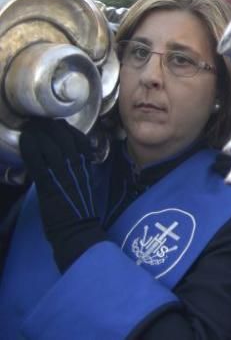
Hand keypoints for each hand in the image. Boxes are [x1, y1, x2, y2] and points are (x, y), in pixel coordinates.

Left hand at [19, 119, 105, 271]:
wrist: (78, 229)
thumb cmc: (81, 210)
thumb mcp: (86, 183)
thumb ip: (79, 169)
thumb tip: (71, 158)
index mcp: (86, 165)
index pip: (78, 139)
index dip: (65, 128)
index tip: (55, 123)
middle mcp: (76, 166)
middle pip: (63, 138)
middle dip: (50, 126)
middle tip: (38, 120)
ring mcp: (63, 174)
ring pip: (51, 146)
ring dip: (39, 133)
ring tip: (30, 125)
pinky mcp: (48, 184)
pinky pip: (38, 161)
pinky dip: (30, 148)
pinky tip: (24, 139)